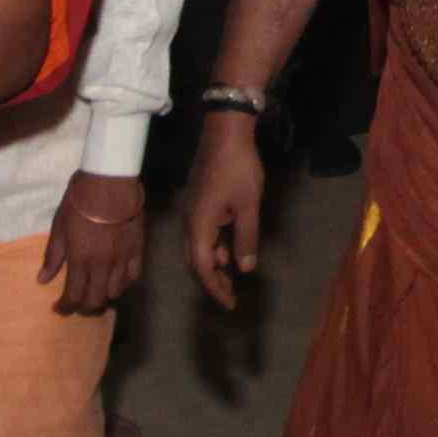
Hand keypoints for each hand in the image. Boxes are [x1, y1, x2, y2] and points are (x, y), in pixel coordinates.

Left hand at [43, 171, 149, 316]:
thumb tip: (42, 280)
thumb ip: (53, 256)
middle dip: (84, 308)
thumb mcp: (59, 228)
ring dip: (103, 298)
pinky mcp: (137, 250)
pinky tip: (116, 281)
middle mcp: (102, 266)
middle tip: (77, 305)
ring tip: (96, 293)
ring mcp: (121, 260)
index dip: (65, 307)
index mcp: (80, 261)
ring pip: (115, 292)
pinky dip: (123, 284)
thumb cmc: (79, 202)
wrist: (109, 183)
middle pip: (95, 300)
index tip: (58, 308)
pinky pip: (132, 277)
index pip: (73, 296)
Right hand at [181, 108, 267, 308]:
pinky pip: (202, 233)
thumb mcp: (248, 207)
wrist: (225, 132)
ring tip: (233, 277)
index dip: (216, 289)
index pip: (202, 268)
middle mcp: (189, 221)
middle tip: (231, 296)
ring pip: (198, 247)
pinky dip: (215, 247)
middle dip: (213, 281)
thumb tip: (245, 269)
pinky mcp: (198, 202)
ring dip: (214, 264)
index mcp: (199, 225)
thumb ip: (246, 239)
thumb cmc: (239, 168)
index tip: (230, 304)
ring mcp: (192, 211)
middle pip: (195, 261)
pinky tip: (230, 250)